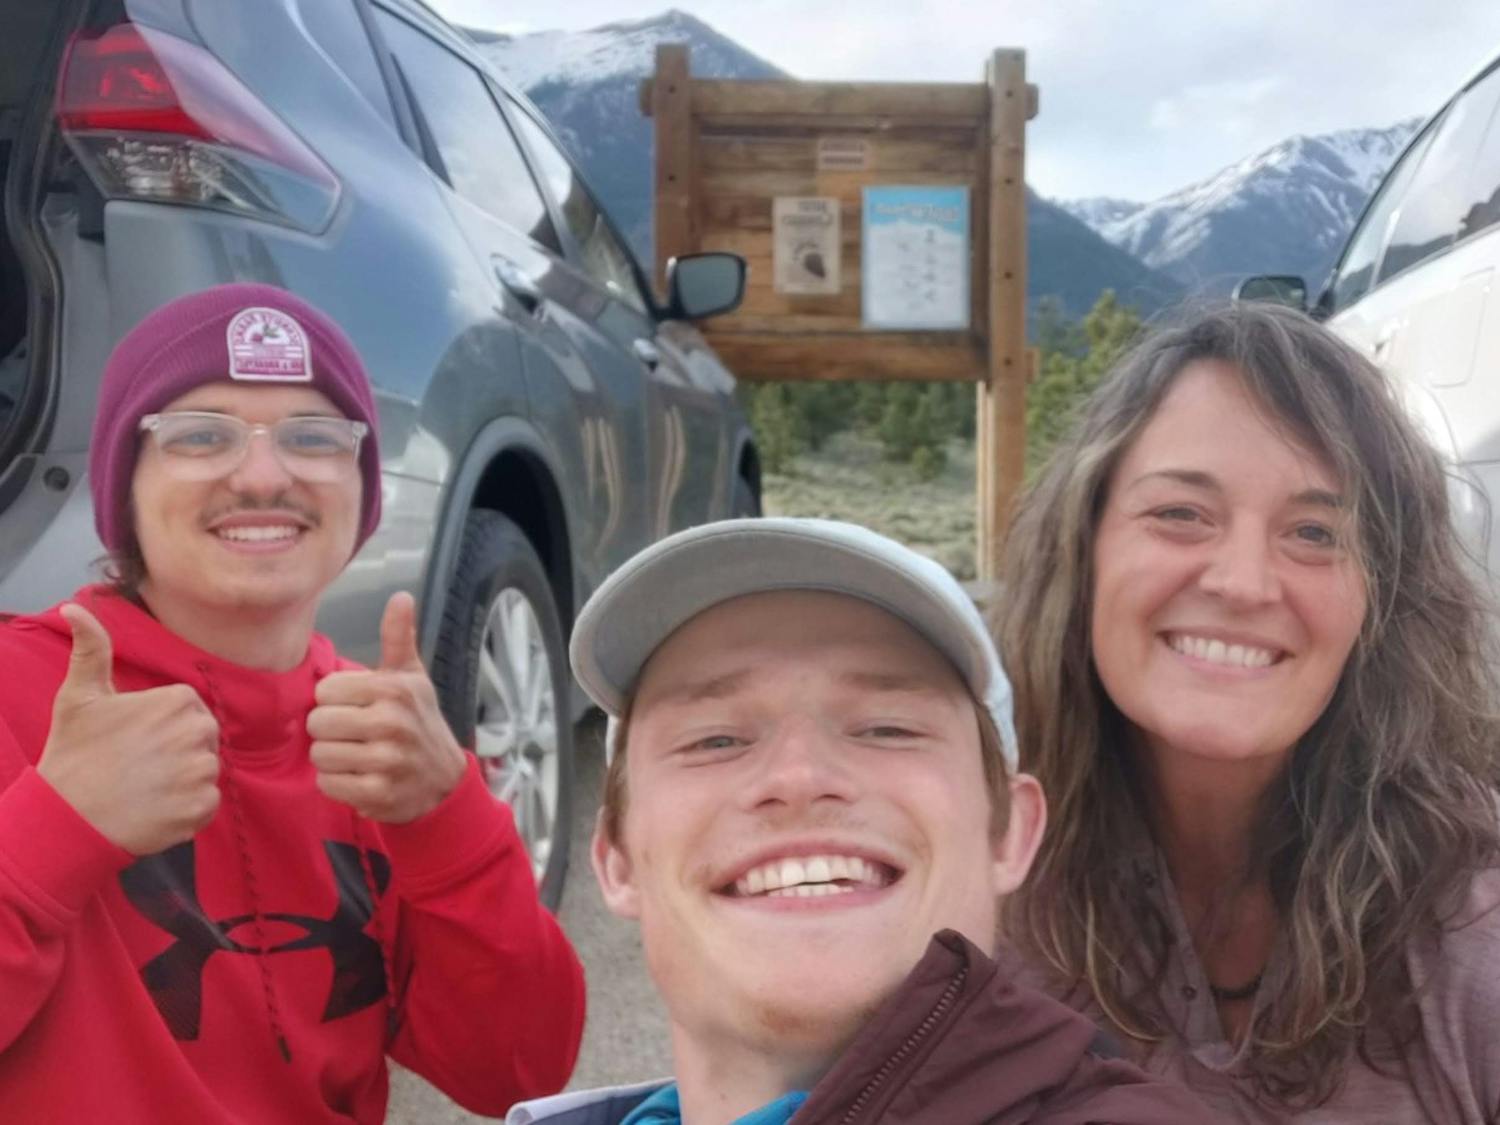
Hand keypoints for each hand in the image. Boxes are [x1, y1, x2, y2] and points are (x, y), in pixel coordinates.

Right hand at [36, 604, 220, 855]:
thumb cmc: (75, 754)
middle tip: (139, 765)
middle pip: (203, 738)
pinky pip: (207, 803)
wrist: (66, 819)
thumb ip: (91, 649)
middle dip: (179, 750)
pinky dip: (187, 809)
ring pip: (206, 770)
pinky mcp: (202, 808)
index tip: (136, 740)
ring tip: (145, 787)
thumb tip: (75, 607)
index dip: (163, 725)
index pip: (189, 709)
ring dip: (183, 780)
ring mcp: (202, 773)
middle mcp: (197, 733)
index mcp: (177, 702)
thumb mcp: (80, 697)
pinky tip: (155, 809)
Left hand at [308, 592, 466, 823]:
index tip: (355, 707)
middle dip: (329, 731)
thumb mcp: (412, 677)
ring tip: (354, 755)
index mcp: (394, 690)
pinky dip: (337, 783)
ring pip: (320, 755)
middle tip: (352, 734)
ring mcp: (386, 761)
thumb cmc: (420, 722)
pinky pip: (329, 784)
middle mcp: (391, 723)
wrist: (444, 781)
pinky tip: (357, 777)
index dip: (334, 700)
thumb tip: (401, 595)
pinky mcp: (378, 794)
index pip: (325, 690)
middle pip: (318, 723)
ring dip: (331, 758)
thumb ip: (398, 637)